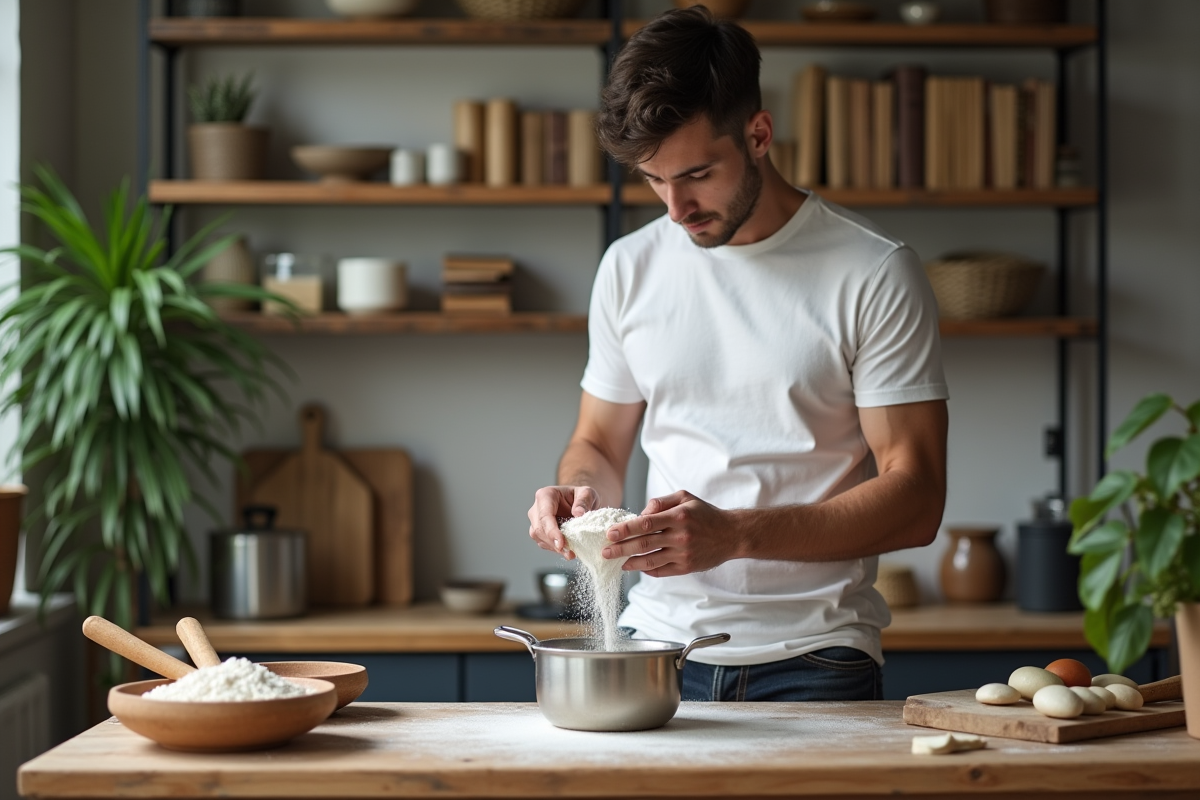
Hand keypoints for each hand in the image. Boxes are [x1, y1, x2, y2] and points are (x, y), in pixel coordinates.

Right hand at [527, 485, 601, 558]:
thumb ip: (584, 501)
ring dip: (554, 548)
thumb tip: (578, 513)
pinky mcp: (541, 533)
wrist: (581, 503)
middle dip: (553, 543)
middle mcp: (537, 508)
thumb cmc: (581, 496)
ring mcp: (537, 521)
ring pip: (539, 538)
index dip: (551, 531)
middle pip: (539, 529)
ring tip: (570, 553)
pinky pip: (544, 543)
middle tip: (569, 552)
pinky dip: (555, 549)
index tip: (561, 543)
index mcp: (545, 495)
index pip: (544, 515)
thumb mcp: (587, 493)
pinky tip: (567, 550)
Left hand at [602, 491, 737, 577]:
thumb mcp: (685, 498)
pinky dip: (647, 570)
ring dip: (631, 562)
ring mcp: (683, 554)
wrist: (731, 535)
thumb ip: (661, 502)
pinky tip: (637, 566)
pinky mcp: (687, 568)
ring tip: (618, 562)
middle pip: (644, 544)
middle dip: (621, 548)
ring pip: (651, 561)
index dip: (626, 529)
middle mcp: (680, 536)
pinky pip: (662, 571)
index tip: (610, 533)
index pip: (646, 523)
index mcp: (679, 516)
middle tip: (605, 551)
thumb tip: (641, 513)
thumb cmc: (705, 514)